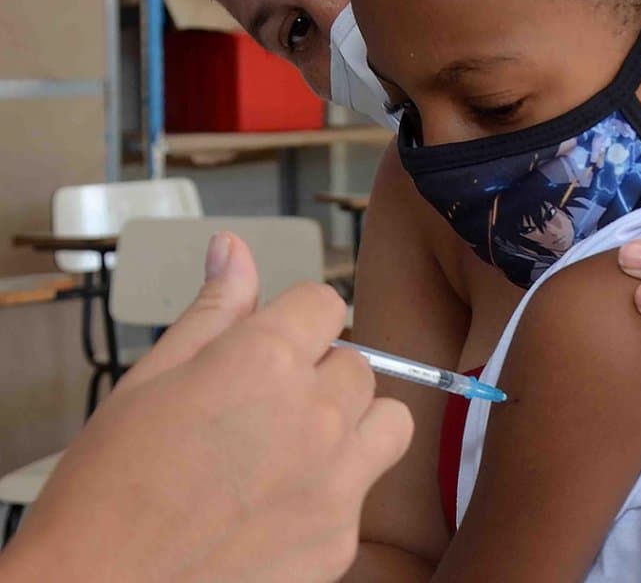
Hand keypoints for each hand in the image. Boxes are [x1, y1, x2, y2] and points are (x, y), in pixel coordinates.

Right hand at [3, 233, 412, 582]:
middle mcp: (315, 412)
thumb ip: (211, 311)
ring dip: (355, 425)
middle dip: (321, 375)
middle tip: (266, 410)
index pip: (326, 303)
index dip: (298, 320)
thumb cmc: (106, 490)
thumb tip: (234, 248)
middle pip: (358, 363)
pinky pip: (365, 493)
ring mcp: (336, 479)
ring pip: (388, 421)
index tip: (275, 345)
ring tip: (300, 450)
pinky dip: (335, 495)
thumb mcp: (149, 381)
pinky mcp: (341, 539)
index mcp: (265, 359)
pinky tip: (279, 512)